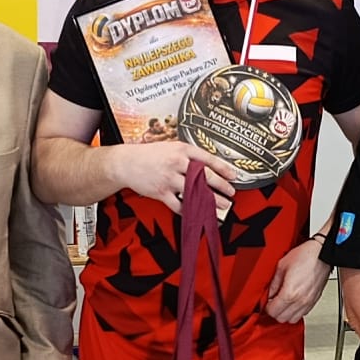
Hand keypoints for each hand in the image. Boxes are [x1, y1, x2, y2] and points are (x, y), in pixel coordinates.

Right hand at [118, 141, 235, 218]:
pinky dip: (189, 210)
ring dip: (211, 201)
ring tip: (221, 206)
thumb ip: (188, 155)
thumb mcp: (170, 147)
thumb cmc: (148, 155)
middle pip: (205, 176)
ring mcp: (169, 178)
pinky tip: (197, 213)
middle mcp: (176, 163)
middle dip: (221, 186)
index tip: (233, 175)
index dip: (223, 168)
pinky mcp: (161, 192)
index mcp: (181, 149)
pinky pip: (179, 204)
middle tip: (231, 192)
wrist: (126, 162)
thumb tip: (207, 165)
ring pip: (195, 192)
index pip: (208, 159)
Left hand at [263, 236, 330, 322]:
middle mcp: (300, 301)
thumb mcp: (281, 266)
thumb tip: (269, 294)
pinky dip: (295, 311)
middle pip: (282, 318)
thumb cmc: (305, 256)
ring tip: (283, 303)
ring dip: (285, 314)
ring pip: (293, 319)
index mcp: (290, 293)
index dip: (267, 308)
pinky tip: (293, 302)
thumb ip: (273, 284)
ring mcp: (309, 302)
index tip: (267, 302)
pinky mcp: (315, 301)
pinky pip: (303, 314)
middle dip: (275, 312)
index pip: (273, 312)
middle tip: (273, 303)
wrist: (322, 254)